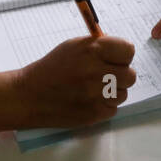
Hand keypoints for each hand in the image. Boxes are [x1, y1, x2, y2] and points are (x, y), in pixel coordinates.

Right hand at [13, 35, 136, 127]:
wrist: (30, 95)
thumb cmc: (52, 68)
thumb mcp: (73, 46)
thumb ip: (99, 46)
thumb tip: (121, 52)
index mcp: (93, 50)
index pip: (128, 51)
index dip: (122, 56)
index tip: (114, 59)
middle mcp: (97, 71)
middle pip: (130, 75)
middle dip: (119, 75)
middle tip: (104, 76)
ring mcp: (97, 94)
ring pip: (123, 94)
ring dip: (112, 92)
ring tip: (92, 89)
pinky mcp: (95, 114)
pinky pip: (113, 109)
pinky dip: (104, 106)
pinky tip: (88, 100)